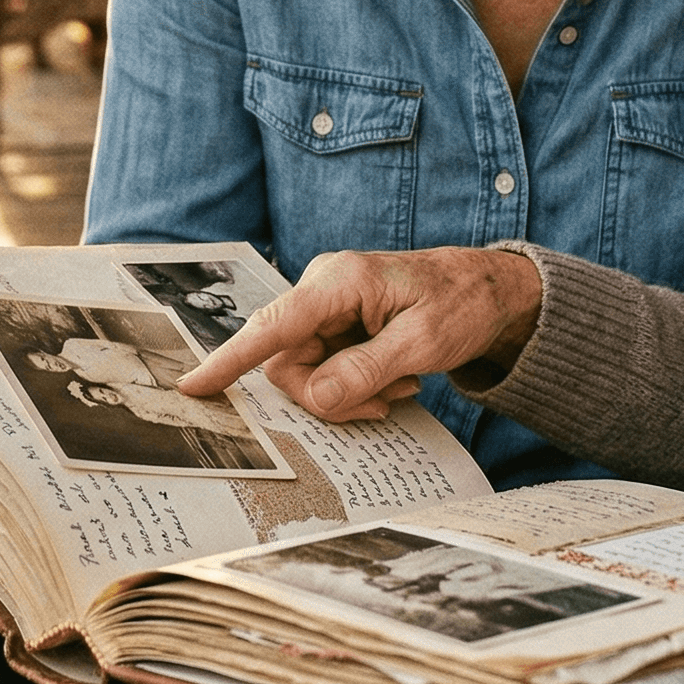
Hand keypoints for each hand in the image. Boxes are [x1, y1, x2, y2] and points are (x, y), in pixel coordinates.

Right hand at [176, 248, 543, 421]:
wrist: (490, 290)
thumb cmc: (463, 302)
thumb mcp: (423, 342)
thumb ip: (366, 370)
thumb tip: (315, 397)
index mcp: (339, 281)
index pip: (272, 326)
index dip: (229, 360)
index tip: (193, 386)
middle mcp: (323, 290)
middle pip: (288, 363)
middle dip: (330, 395)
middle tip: (384, 401)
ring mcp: (328, 308)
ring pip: (306, 373)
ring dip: (350, 392)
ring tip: (400, 384)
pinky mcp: (337, 324)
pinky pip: (324, 369)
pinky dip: (357, 385)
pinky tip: (395, 377)